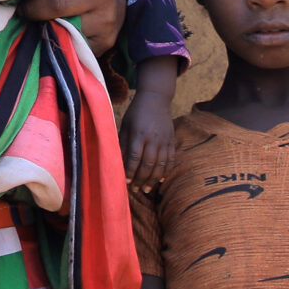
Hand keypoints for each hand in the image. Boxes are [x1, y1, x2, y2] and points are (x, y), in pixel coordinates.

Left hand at [20, 0, 125, 54]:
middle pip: (57, 2)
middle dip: (31, 6)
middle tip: (17, 7)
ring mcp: (106, 20)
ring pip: (62, 26)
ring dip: (40, 25)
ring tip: (28, 21)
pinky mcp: (104, 41)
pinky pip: (71, 42)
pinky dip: (54, 39)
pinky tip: (44, 33)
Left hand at [123, 63, 178, 189]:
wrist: (156, 99)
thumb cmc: (136, 112)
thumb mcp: (125, 125)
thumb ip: (122, 143)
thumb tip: (116, 161)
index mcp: (139, 134)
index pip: (134, 157)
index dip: (130, 171)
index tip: (125, 181)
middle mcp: (153, 139)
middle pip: (148, 165)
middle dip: (141, 179)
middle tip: (135, 189)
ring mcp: (165, 141)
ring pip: (160, 165)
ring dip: (153, 180)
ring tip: (146, 189)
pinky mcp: (172, 141)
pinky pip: (171, 160)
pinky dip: (166, 172)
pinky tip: (161, 180)